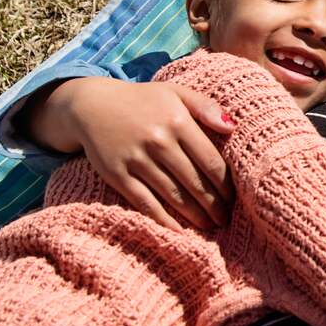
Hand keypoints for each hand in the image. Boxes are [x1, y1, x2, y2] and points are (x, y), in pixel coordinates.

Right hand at [28, 77, 235, 230]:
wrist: (91, 105)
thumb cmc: (143, 101)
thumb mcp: (176, 93)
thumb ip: (206, 107)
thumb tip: (233, 128)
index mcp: (178, 121)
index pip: (212, 162)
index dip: (225, 185)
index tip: (234, 198)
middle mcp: (158, 141)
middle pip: (195, 182)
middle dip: (214, 205)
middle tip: (225, 219)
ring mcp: (137, 159)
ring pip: (173, 195)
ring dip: (195, 215)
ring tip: (210, 226)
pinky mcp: (117, 175)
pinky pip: (145, 203)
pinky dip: (164, 221)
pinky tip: (179, 232)